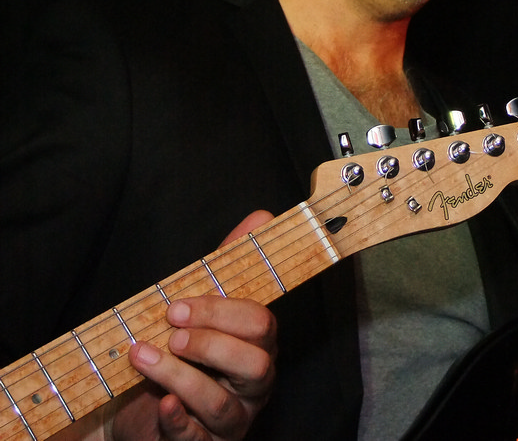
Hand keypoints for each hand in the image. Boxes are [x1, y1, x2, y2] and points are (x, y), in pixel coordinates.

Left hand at [112, 212, 277, 440]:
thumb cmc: (180, 351)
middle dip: (210, 344)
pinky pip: (196, 437)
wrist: (138, 408)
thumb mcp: (202, 308)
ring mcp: (232, 418)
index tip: (177, 305)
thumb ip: (228, 266)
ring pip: (221, 402)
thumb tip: (261, 216)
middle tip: (170, 333)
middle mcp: (253, 383)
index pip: (261, 324)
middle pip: (254, 363)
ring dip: (179, 377)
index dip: (221, 312)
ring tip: (143, 357)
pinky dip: (177, 420)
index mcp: (258, 345)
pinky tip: (159, 404)